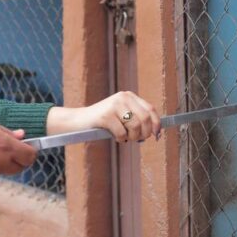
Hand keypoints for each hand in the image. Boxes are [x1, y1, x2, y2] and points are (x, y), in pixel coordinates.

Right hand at [46, 91, 161, 142]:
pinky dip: (121, 138)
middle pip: (144, 118)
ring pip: (134, 126)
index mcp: (129, 96)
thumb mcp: (122, 116)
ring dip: (132, 137)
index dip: (156, 123)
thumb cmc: (103, 122)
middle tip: (136, 139)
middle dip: (144, 133)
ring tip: (124, 137)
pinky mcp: (106, 115)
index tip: (156, 135)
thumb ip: (137, 119)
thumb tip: (155, 132)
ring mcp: (114, 105)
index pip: (150, 109)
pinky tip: (115, 137)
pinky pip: (122, 132)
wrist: (79, 121)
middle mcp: (123, 97)